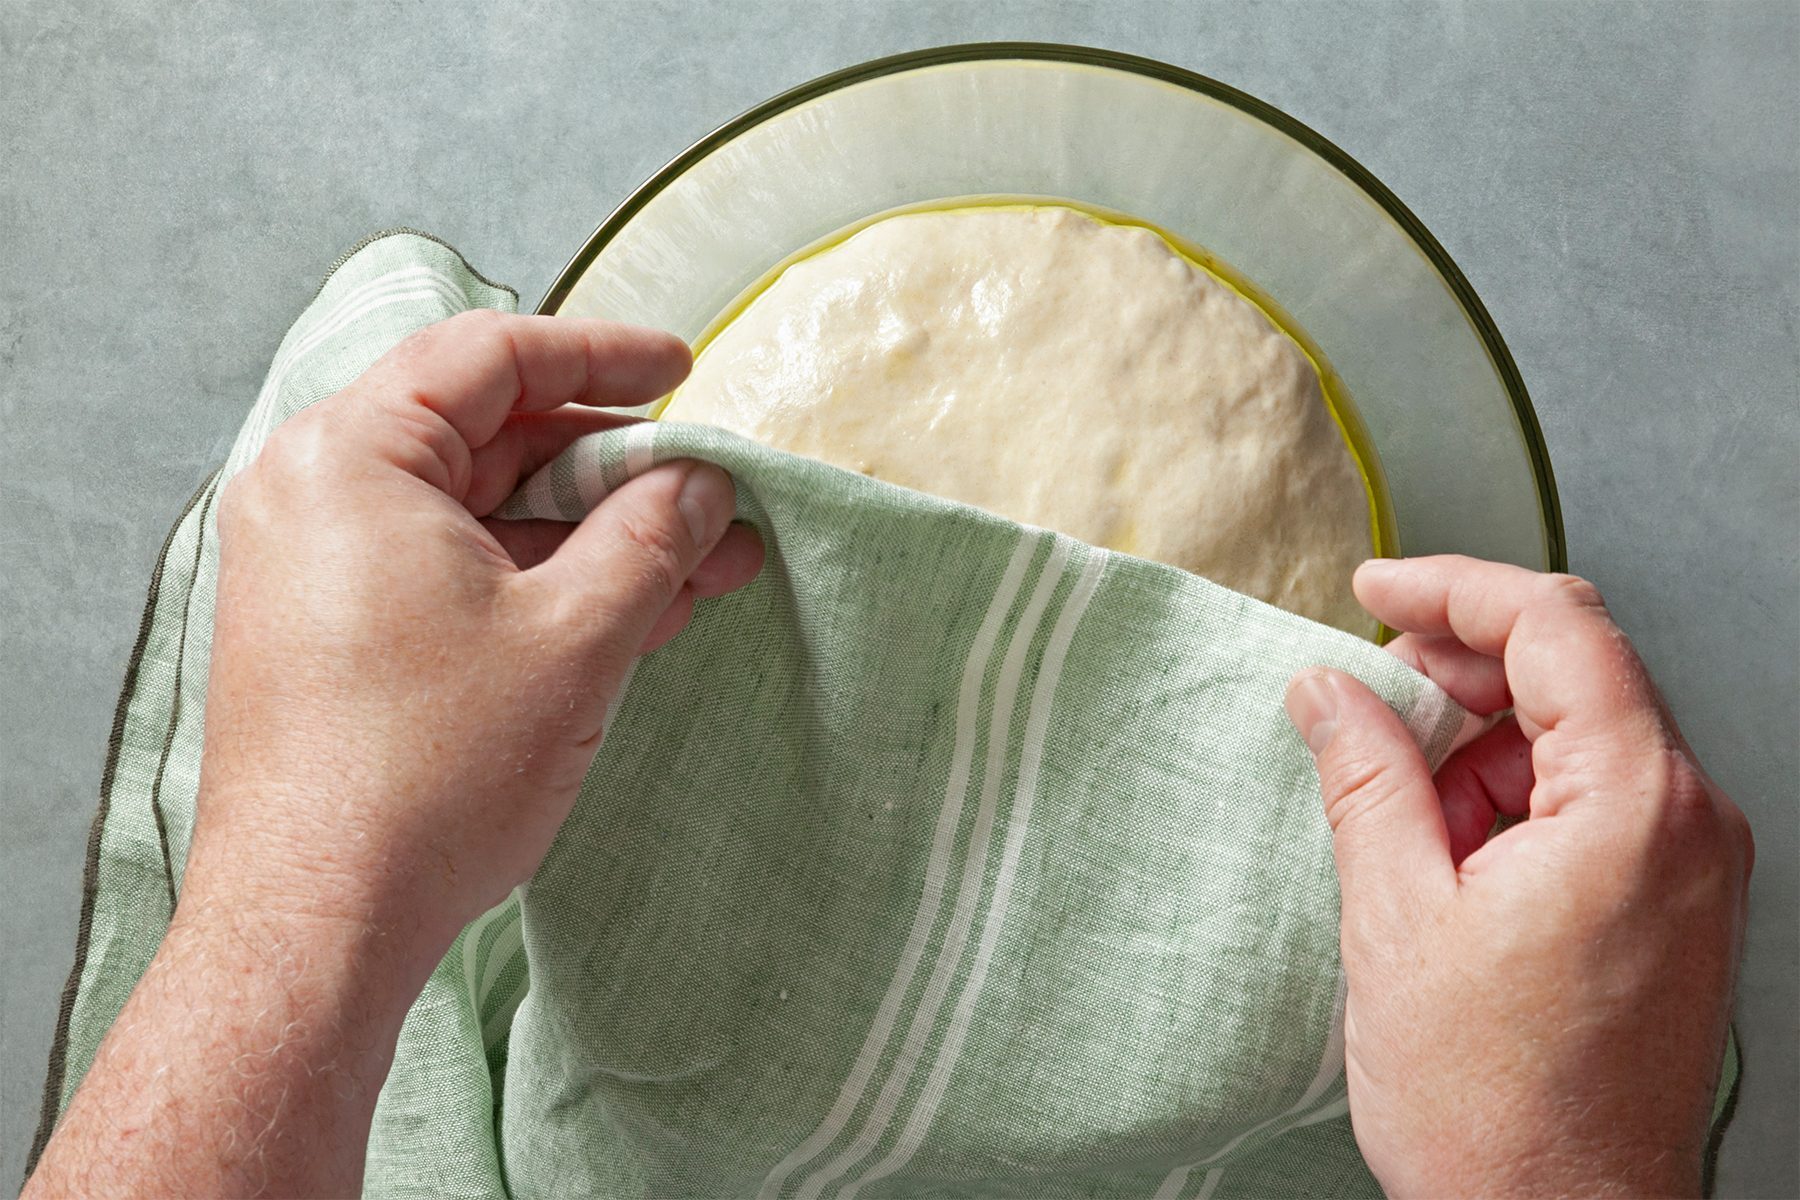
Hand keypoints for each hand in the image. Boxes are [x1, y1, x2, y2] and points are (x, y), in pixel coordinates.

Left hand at [191, 309, 759, 963]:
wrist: (318, 928)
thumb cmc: (429, 774)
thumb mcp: (576, 637)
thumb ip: (650, 538)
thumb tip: (700, 484)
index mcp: (349, 459)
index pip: (490, 357)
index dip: (603, 357)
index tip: (683, 374)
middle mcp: (315, 496)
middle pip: (490, 437)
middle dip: (615, 471)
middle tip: (712, 496)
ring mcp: (320, 572)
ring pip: (482, 517)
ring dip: (594, 538)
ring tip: (705, 566)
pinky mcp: (336, 639)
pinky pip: (455, 577)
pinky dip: (542, 586)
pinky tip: (639, 612)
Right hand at [1285, 557, 1751, 1198]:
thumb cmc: (1495, 1108)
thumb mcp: (1394, 917)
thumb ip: (1364, 775)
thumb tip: (1329, 689)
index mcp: (1635, 806)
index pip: (1556, 626)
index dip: (1453, 588)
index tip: (1375, 589)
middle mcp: (1688, 822)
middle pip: (1576, 672)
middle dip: (1459, 669)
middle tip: (1363, 693)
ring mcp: (1692, 866)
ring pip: (1579, 737)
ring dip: (1478, 744)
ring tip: (1398, 811)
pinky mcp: (1674, 906)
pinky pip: (1593, 803)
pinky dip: (1511, 799)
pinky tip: (1443, 852)